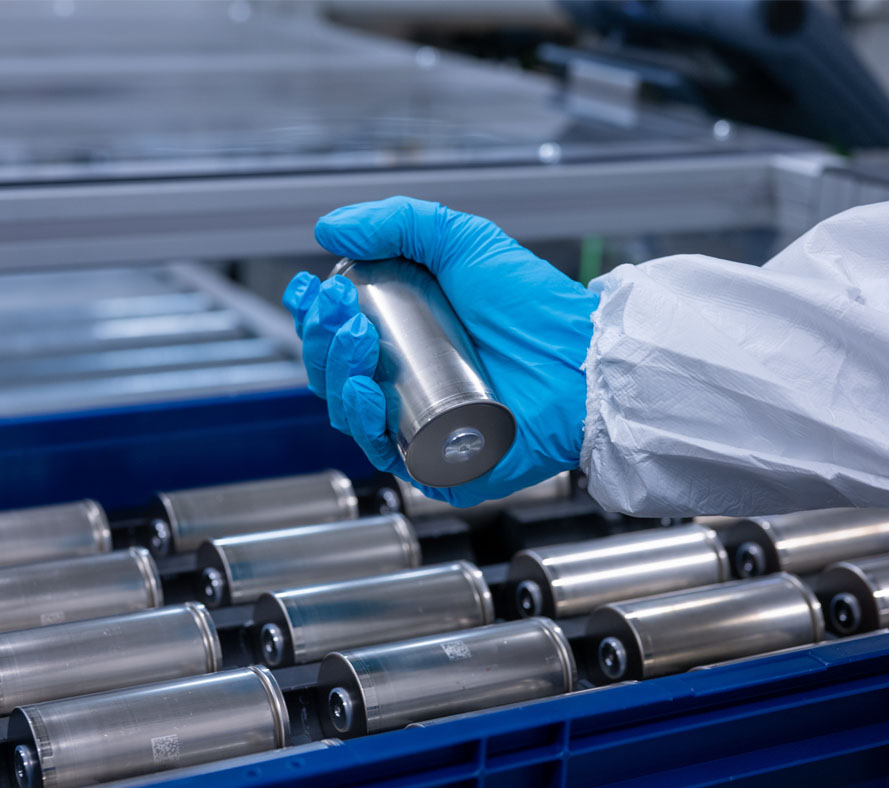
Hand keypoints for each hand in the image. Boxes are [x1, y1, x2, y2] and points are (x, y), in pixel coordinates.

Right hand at [285, 196, 597, 505]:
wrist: (578, 358)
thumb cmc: (532, 307)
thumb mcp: (462, 241)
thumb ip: (397, 222)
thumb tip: (330, 227)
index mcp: (402, 337)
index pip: (337, 334)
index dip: (314, 316)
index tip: (310, 291)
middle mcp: (403, 384)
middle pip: (332, 374)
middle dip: (322, 340)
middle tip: (339, 310)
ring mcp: (417, 427)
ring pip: (348, 413)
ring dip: (336, 374)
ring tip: (357, 341)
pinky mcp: (436, 465)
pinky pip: (384, 451)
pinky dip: (363, 422)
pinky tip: (367, 392)